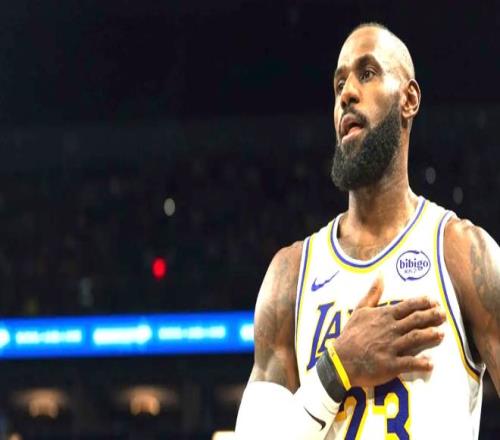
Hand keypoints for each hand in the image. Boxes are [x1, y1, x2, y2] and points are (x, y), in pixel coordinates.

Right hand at [331, 277, 445, 387]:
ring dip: (430, 335)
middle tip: (444, 314)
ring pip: (416, 338)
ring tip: (442, 333)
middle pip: (415, 320)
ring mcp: (390, 347)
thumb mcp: (360, 310)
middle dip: (432, 316)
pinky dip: (422, 363)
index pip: (407, 306)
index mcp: (383, 316)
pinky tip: (432, 363)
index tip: (434, 301)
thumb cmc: (351, 334)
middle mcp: (389, 329)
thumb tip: (380, 274)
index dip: (422, 303)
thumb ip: (373, 293)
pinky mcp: (390, 364)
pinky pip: (410, 362)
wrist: (340, 360)